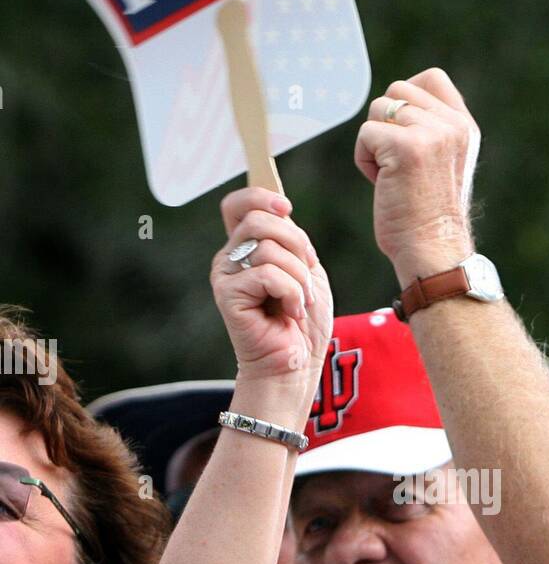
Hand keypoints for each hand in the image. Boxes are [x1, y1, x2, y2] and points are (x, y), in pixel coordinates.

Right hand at [211, 188, 332, 383]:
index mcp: (246, 248)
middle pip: (258, 220)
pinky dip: (291, 293)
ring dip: (298, 276)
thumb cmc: (302, 323)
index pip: (238, 205)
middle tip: (308, 272)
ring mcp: (225, 276)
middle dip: (296, 243)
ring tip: (300, 302)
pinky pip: (268, 274)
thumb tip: (282, 212)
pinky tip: (291, 313)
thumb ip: (291, 242)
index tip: (286, 209)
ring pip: (268, 249)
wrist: (294, 366)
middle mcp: (230, 258)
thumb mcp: (305, 272)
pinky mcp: (227, 295)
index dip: (260, 197)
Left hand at [354, 68, 479, 287]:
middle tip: (397, 164)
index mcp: (465, 126)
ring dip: (374, 142)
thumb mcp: (441, 162)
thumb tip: (394, 102)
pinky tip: (382, 184)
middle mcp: (453, 125)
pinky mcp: (406, 147)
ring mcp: (431, 133)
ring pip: (378, 109)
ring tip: (391, 175)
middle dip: (386, 124)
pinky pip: (365, 134)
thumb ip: (429, 128)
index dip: (407, 99)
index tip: (403, 136)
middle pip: (397, 90)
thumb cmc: (427, 217)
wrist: (433, 252)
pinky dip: (364, 160)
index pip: (431, 78)